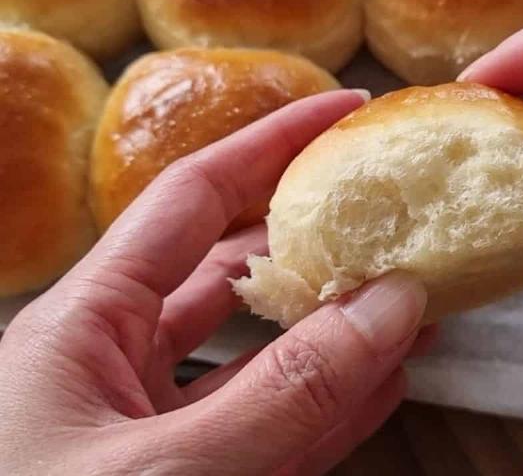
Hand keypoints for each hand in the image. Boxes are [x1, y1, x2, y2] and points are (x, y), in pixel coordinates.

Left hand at [0, 89, 435, 475]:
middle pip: (236, 273)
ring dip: (338, 329)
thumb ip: (281, 395)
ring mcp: (157, 432)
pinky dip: (329, 408)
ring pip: (263, 358)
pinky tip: (387, 382)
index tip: (345, 111)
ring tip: (413, 299)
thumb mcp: (163, 472)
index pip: (192, 200)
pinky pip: (271, 431)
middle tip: (396, 216)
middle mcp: (117, 365)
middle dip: (317, 241)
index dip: (270, 145)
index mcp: (81, 326)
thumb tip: (392, 306)